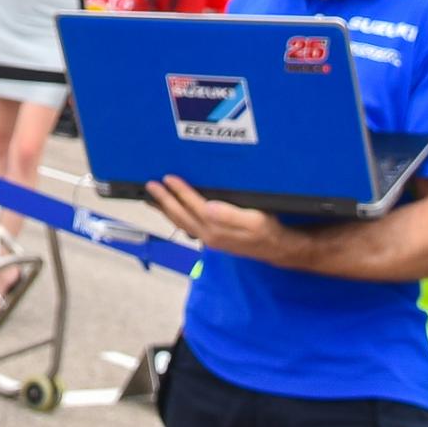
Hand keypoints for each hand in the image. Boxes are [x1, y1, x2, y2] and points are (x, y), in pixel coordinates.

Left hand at [144, 176, 289, 262]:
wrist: (276, 248)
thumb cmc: (267, 231)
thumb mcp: (255, 220)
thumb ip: (230, 215)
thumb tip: (209, 208)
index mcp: (218, 228)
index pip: (193, 206)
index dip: (180, 191)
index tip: (169, 179)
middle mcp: (209, 235)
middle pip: (181, 215)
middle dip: (164, 199)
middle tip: (151, 186)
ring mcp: (208, 238)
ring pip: (180, 222)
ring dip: (164, 209)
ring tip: (151, 198)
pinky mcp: (210, 238)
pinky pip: (186, 226)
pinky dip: (174, 217)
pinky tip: (170, 211)